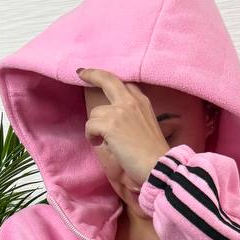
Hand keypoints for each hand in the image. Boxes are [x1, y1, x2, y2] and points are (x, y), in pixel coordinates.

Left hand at [77, 67, 169, 185]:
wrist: (157, 166)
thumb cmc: (154, 155)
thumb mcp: (149, 127)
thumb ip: (135, 118)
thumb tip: (117, 124)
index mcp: (142, 102)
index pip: (124, 84)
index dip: (110, 81)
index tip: (99, 78)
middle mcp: (131, 102)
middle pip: (107, 80)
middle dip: (92, 74)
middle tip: (81, 73)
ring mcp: (120, 112)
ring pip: (95, 112)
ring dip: (94, 127)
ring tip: (101, 141)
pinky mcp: (110, 125)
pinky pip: (90, 126)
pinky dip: (91, 136)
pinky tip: (98, 144)